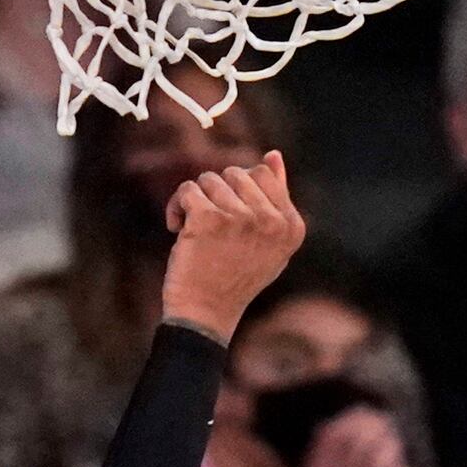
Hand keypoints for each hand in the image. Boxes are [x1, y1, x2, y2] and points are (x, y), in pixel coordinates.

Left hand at [155, 155, 308, 339]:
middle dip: (216, 194)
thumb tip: (274, 154)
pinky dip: (176, 208)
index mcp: (291, 226)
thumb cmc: (234, 277)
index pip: (262, 173)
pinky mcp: (210, 218)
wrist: (205, 312)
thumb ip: (276, 199)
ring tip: (194, 230)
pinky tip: (177, 229)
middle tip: (211, 225)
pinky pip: (187, 190)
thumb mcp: (268, 243)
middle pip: (235, 172)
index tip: (230, 218)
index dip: (238, 190)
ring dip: (196, 201)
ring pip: (209, 180)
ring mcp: (242, 218)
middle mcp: (271, 221)